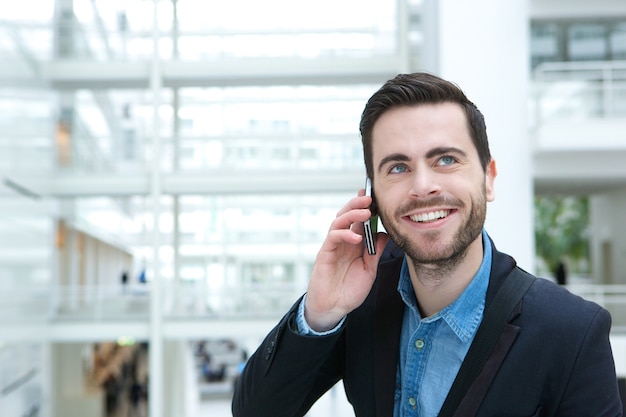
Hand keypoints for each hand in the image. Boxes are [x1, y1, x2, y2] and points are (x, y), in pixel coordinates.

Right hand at [304, 189, 387, 331]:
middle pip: (347, 215)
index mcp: (354, 243)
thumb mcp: (369, 269)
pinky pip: (333, 237)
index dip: (365, 208)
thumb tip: (385, 234)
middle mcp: (343, 241)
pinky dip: (345, 234)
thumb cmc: (349, 290)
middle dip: (357, 204)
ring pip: (339, 222)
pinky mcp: (325, 253)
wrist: (333, 308)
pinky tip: (356, 237)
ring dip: (352, 214)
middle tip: (369, 198)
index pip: (359, 220)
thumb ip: (375, 252)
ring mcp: (333, 246)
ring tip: (365, 213)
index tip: (375, 197)